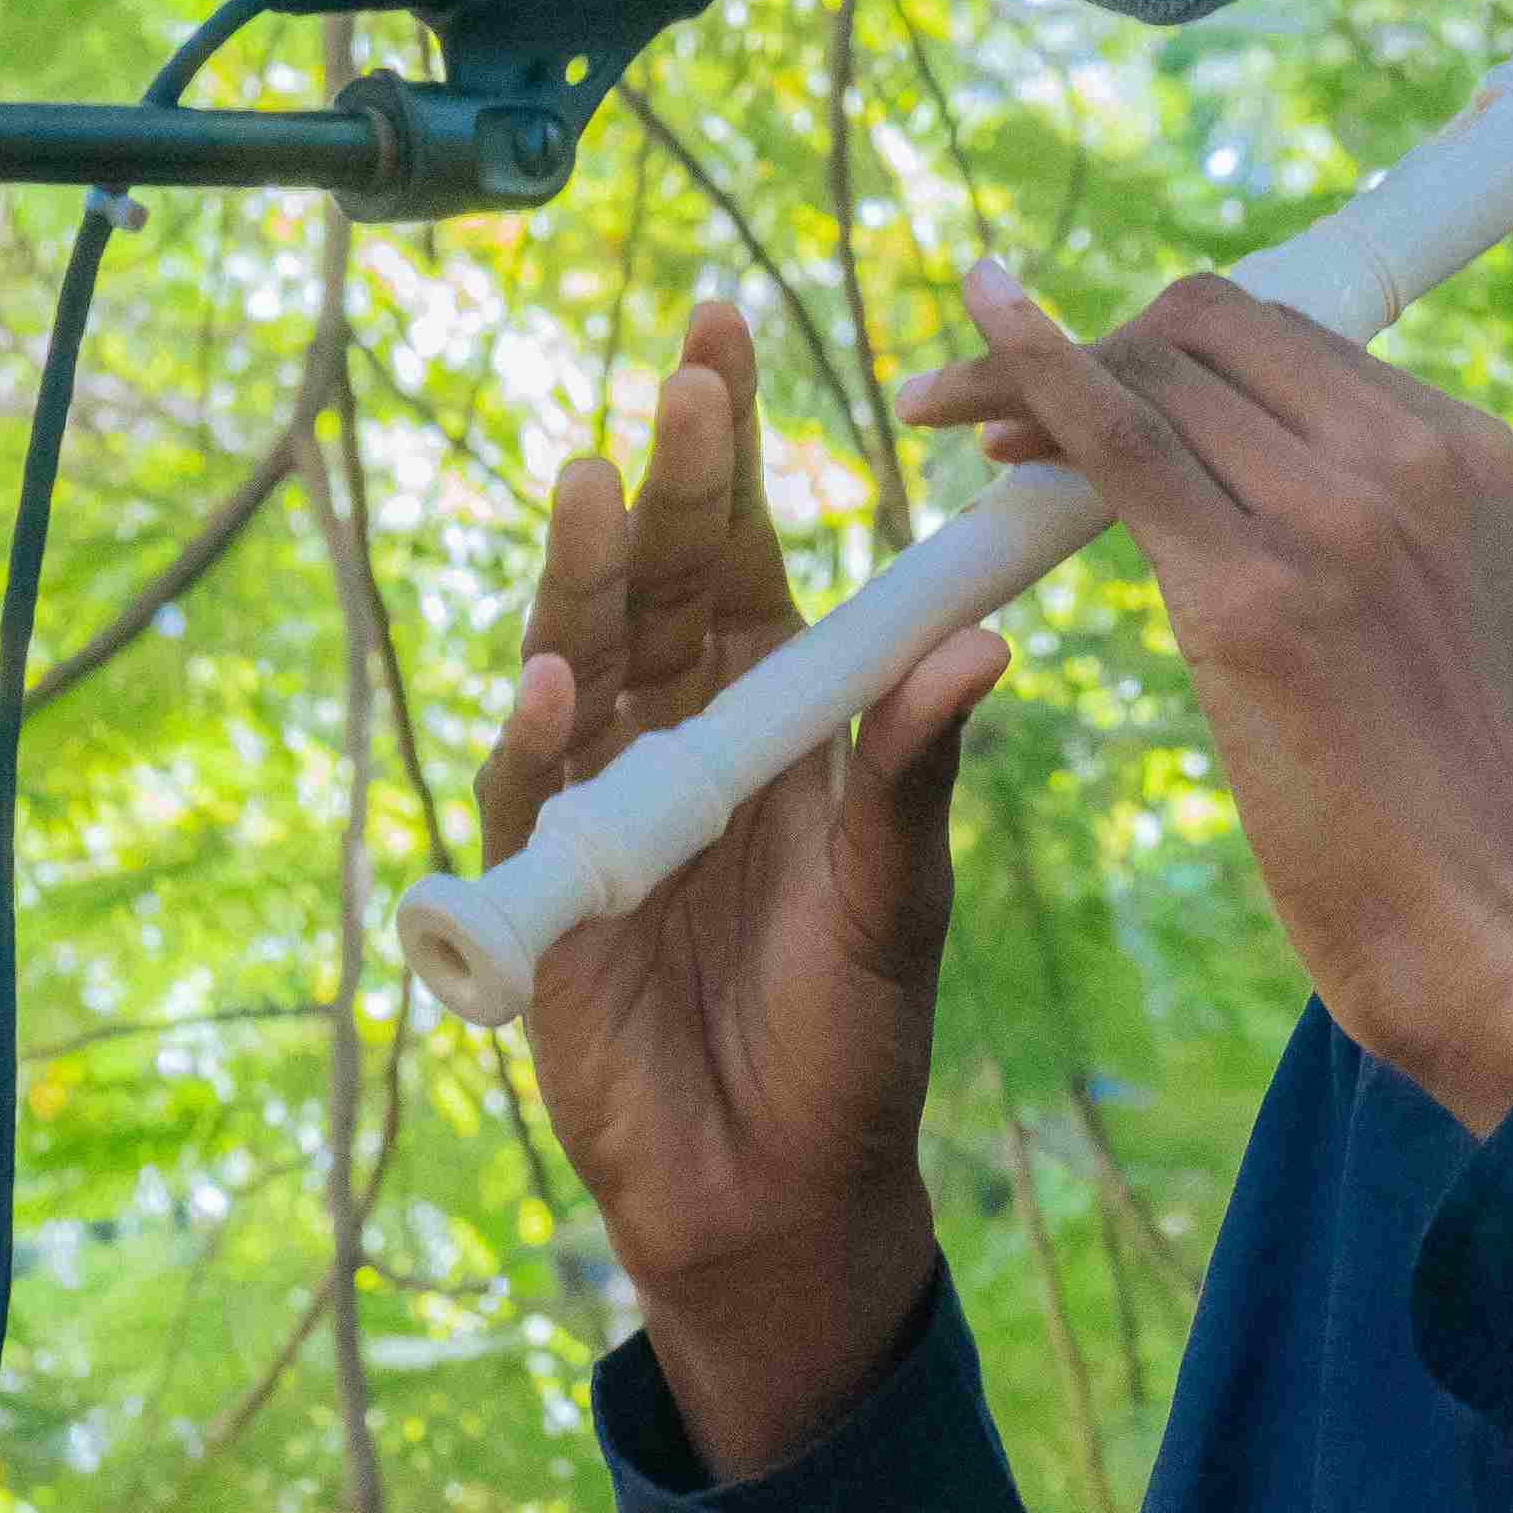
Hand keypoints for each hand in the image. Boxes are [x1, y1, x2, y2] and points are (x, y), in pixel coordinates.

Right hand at [466, 300, 1004, 1470]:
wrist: (780, 1184)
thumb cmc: (847, 1030)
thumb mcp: (896, 893)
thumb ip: (913, 771)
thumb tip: (983, 640)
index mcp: (765, 704)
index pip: (737, 543)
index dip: (724, 439)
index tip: (723, 328)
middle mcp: (671, 731)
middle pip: (652, 576)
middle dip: (665, 470)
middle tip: (686, 366)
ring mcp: (599, 804)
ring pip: (576, 661)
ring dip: (582, 579)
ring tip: (594, 486)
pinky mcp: (547, 896)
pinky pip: (529, 804)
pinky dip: (535, 745)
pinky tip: (550, 687)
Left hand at [898, 262, 1512, 1136]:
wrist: (1500, 940)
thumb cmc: (1452, 815)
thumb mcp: (1433, 621)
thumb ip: (1367, 530)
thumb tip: (1248, 482)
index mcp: (1467, 454)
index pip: (1282, 337)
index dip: (1163, 346)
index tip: (1082, 391)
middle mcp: (1415, 459)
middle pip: (1210, 331)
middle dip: (1091, 347)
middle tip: (992, 421)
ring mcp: (1340, 520)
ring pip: (1152, 376)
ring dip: (1026, 373)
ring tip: (946, 414)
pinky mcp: (1258, 599)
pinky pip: (1120, 441)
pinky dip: (1032, 368)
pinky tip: (970, 335)